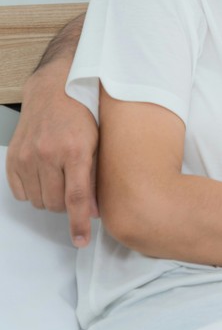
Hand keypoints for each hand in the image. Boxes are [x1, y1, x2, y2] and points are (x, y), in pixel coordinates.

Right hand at [5, 65, 98, 246]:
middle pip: (55, 203)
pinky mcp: (13, 157)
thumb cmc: (85, 114)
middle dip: (67, 207)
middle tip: (76, 192)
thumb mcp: (100, 142)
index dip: (79, 223)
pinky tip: (45, 177)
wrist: (54, 89)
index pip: (76, 198)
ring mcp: (27, 156)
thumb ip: (97, 177)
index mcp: (76, 150)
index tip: (81, 240)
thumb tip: (95, 212)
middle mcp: (48, 154)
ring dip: (51, 199)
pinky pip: (21, 192)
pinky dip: (33, 192)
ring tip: (61, 180)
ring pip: (38, 200)